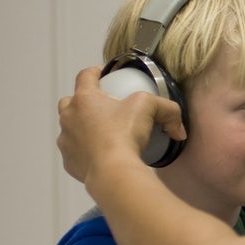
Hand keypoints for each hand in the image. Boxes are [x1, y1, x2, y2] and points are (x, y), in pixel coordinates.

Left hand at [57, 67, 184, 181]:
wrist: (112, 172)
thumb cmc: (124, 136)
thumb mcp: (150, 109)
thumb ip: (167, 110)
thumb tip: (177, 127)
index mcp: (85, 98)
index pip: (85, 76)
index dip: (94, 72)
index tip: (102, 74)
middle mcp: (70, 117)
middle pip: (70, 101)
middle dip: (82, 102)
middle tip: (101, 108)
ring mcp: (66, 140)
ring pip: (70, 128)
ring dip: (82, 127)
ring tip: (102, 134)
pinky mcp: (69, 161)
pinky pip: (75, 152)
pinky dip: (85, 152)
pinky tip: (101, 155)